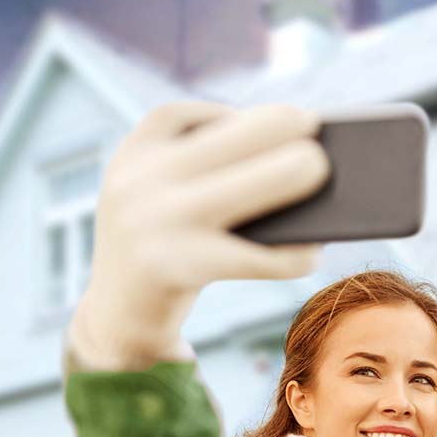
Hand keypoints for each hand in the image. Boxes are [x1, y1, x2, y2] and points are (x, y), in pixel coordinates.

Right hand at [69, 102, 330, 369]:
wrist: (114, 323)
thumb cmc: (157, 255)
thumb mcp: (156, 205)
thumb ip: (200, 176)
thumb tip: (289, 160)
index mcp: (129, 159)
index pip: (174, 116)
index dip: (224, 112)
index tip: (272, 113)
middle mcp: (137, 184)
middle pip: (224, 141)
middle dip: (276, 128)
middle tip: (316, 130)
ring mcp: (153, 225)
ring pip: (239, 190)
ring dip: (290, 175)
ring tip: (322, 171)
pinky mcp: (174, 270)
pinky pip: (248, 257)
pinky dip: (287, 255)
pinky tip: (312, 253)